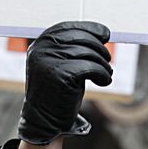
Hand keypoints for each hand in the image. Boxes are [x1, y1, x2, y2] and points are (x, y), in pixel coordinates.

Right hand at [18, 22, 112, 144]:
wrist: (45, 121)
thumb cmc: (58, 93)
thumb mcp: (62, 65)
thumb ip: (72, 48)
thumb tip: (101, 33)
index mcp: (39, 45)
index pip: (68, 27)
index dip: (89, 29)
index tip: (105, 35)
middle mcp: (41, 50)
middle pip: (80, 39)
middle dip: (99, 48)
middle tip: (108, 60)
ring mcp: (49, 62)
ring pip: (88, 53)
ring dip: (103, 64)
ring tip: (106, 74)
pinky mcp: (60, 75)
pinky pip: (91, 67)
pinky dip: (103, 74)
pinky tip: (104, 81)